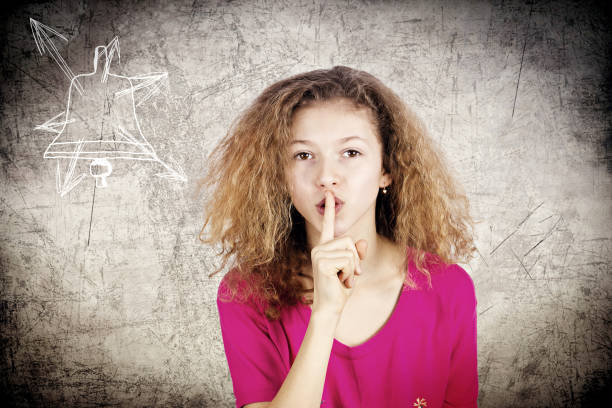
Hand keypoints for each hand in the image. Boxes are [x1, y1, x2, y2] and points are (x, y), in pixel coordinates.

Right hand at [309, 190, 366, 316]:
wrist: (330, 308)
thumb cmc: (340, 290)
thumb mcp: (352, 269)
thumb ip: (357, 255)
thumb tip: (362, 242)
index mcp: (325, 247)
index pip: (328, 225)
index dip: (330, 209)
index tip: (329, 193)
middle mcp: (319, 248)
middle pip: (349, 240)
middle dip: (355, 259)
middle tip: (348, 275)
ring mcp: (318, 254)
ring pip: (350, 251)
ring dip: (352, 268)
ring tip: (342, 279)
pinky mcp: (322, 262)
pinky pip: (347, 260)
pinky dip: (349, 273)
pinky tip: (339, 282)